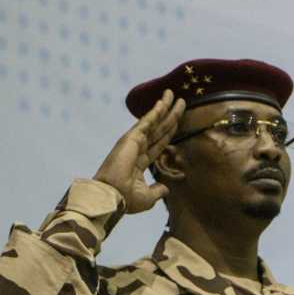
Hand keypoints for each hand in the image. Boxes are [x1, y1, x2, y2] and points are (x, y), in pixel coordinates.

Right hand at [94, 90, 185, 213]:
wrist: (112, 198)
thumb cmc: (125, 200)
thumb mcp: (147, 197)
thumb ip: (157, 190)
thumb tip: (166, 188)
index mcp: (141, 162)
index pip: (160, 143)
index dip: (170, 131)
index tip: (178, 120)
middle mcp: (138, 149)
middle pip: (160, 128)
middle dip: (171, 115)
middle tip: (181, 101)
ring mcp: (134, 142)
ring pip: (154, 122)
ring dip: (165, 107)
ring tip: (174, 94)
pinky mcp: (131, 138)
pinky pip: (147, 122)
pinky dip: (156, 111)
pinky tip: (164, 101)